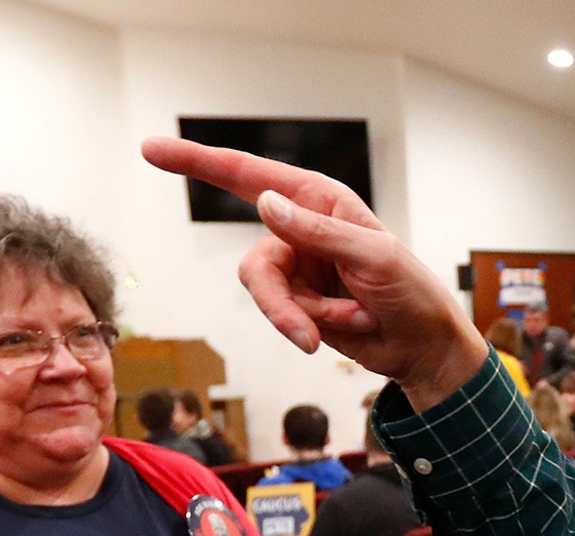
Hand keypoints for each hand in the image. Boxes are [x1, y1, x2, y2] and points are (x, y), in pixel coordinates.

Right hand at [140, 137, 487, 408]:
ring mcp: (297, 270)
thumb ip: (318, 231)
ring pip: (264, 296)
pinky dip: (312, 329)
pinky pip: (282, 318)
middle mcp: (301, 229)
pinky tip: (349, 327)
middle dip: (280, 303)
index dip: (197, 162)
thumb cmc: (411, 291)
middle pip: (255, 264)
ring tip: (347, 325)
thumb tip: (266, 201)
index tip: (151, 150)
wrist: (423, 347)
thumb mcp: (373, 257)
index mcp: (319, 200)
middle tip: (306, 332)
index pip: (248, 175)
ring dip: (301, 319)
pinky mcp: (298, 305)